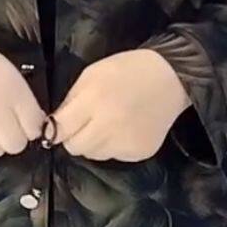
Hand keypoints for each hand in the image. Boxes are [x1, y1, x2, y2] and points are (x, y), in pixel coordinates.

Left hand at [50, 49, 190, 160]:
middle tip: (84, 124)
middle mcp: (109, 126)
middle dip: (74, 137)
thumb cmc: (127, 70)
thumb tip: (55, 124)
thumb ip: (71, 100)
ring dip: (94, 142)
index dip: (55, 129)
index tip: (57, 126)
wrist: (171, 78)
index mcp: (94, 101)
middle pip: (74, 147)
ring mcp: (126, 143)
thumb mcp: (91, 74)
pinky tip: (125, 129)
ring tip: (108, 124)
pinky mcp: (140, 152)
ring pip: (93, 154)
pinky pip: (114, 156)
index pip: (60, 130)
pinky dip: (114, 146)